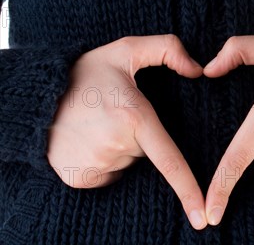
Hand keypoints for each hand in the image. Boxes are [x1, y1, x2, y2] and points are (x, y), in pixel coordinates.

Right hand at [47, 34, 208, 229]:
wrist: (36, 95)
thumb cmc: (87, 72)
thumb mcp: (126, 49)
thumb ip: (167, 48)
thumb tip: (199, 71)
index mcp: (134, 118)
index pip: (170, 162)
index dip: (189, 190)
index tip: (203, 217)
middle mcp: (116, 146)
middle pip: (148, 152)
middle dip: (141, 136)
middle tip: (118, 114)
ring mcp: (96, 165)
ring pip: (128, 163)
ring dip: (122, 148)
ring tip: (101, 124)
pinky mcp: (81, 178)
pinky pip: (109, 174)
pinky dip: (107, 160)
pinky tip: (91, 139)